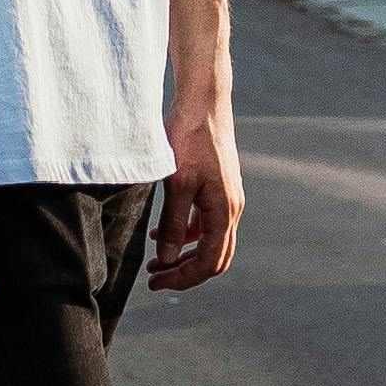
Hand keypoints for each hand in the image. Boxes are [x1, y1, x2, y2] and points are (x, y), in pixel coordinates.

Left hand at [151, 94, 245, 290]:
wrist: (203, 102)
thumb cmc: (189, 138)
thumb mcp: (176, 183)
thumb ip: (172, 223)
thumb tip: (166, 258)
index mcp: (224, 211)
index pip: (209, 262)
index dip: (183, 278)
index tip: (156, 283)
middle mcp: (231, 208)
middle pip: (213, 257)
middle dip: (184, 272)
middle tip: (154, 279)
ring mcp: (226, 197)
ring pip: (208, 241)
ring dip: (183, 254)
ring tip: (155, 262)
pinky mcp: (217, 187)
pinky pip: (204, 222)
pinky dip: (185, 234)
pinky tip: (159, 233)